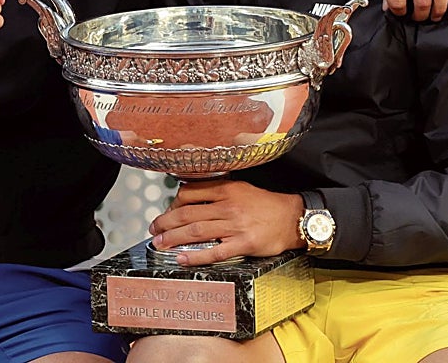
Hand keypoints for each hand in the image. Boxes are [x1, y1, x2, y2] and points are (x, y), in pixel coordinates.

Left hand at [147, 179, 301, 265]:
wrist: (293, 218)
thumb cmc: (266, 205)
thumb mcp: (241, 188)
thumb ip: (217, 192)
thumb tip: (190, 197)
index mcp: (226, 189)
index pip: (190, 193)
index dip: (172, 204)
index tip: (165, 213)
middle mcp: (228, 205)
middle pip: (188, 213)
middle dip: (166, 222)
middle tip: (154, 229)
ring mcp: (236, 225)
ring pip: (196, 231)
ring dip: (173, 238)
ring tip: (160, 244)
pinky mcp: (244, 244)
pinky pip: (215, 251)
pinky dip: (196, 256)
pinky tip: (183, 258)